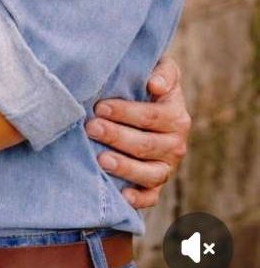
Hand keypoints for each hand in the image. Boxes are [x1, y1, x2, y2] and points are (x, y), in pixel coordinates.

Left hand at [84, 54, 190, 208]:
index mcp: (177, 116)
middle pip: (146, 145)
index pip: (150, 117)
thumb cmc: (147, 80)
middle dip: (116, 137)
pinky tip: (122, 195)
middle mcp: (176, 144)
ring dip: (125, 168)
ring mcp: (167, 167)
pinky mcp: (156, 185)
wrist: (150, 100)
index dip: (125, 113)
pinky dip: (139, 199)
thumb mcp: (162, 68)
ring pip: (149, 173)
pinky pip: (151, 197)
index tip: (100, 107)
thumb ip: (164, 71)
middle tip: (91, 128)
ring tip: (101, 160)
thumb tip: (155, 84)